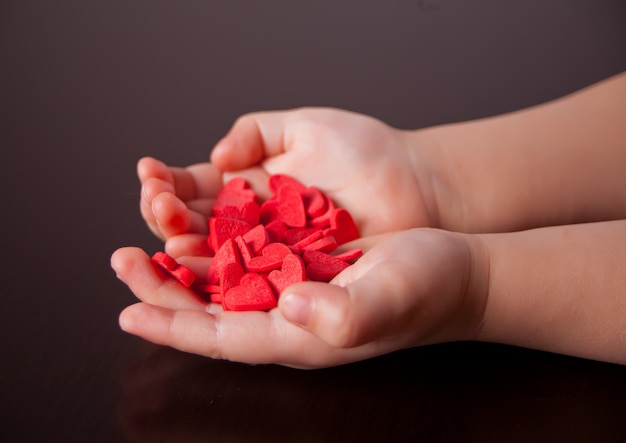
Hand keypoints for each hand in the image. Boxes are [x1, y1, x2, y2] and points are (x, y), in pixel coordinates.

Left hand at [111, 228, 487, 368]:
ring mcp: (294, 290)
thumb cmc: (429, 289)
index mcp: (300, 335)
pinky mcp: (303, 263)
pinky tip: (198, 224)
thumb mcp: (392, 299)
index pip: (222, 339)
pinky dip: (218, 242)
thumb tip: (292, 305)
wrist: (453, 269)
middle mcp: (288, 316)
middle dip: (162, 289)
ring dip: (182, 262)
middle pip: (209, 311)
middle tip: (123, 259)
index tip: (128, 313)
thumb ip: (346, 313)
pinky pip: (248, 257)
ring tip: (147, 236)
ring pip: (223, 282)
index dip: (174, 327)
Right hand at [138, 108, 437, 255]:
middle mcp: (252, 225)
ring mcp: (270, 255)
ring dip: (179, 252)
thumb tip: (216, 154)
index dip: (166, 185)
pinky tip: (193, 267)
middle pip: (193, 228)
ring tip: (162, 241)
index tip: (150, 175)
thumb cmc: (366, 152)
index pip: (193, 190)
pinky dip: (216, 279)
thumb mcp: (306, 127)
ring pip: (212, 260)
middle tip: (156, 205)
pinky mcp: (293, 280)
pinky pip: (247, 284)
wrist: (417, 185)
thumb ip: (257, 133)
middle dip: (163, 217)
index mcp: (250, 187)